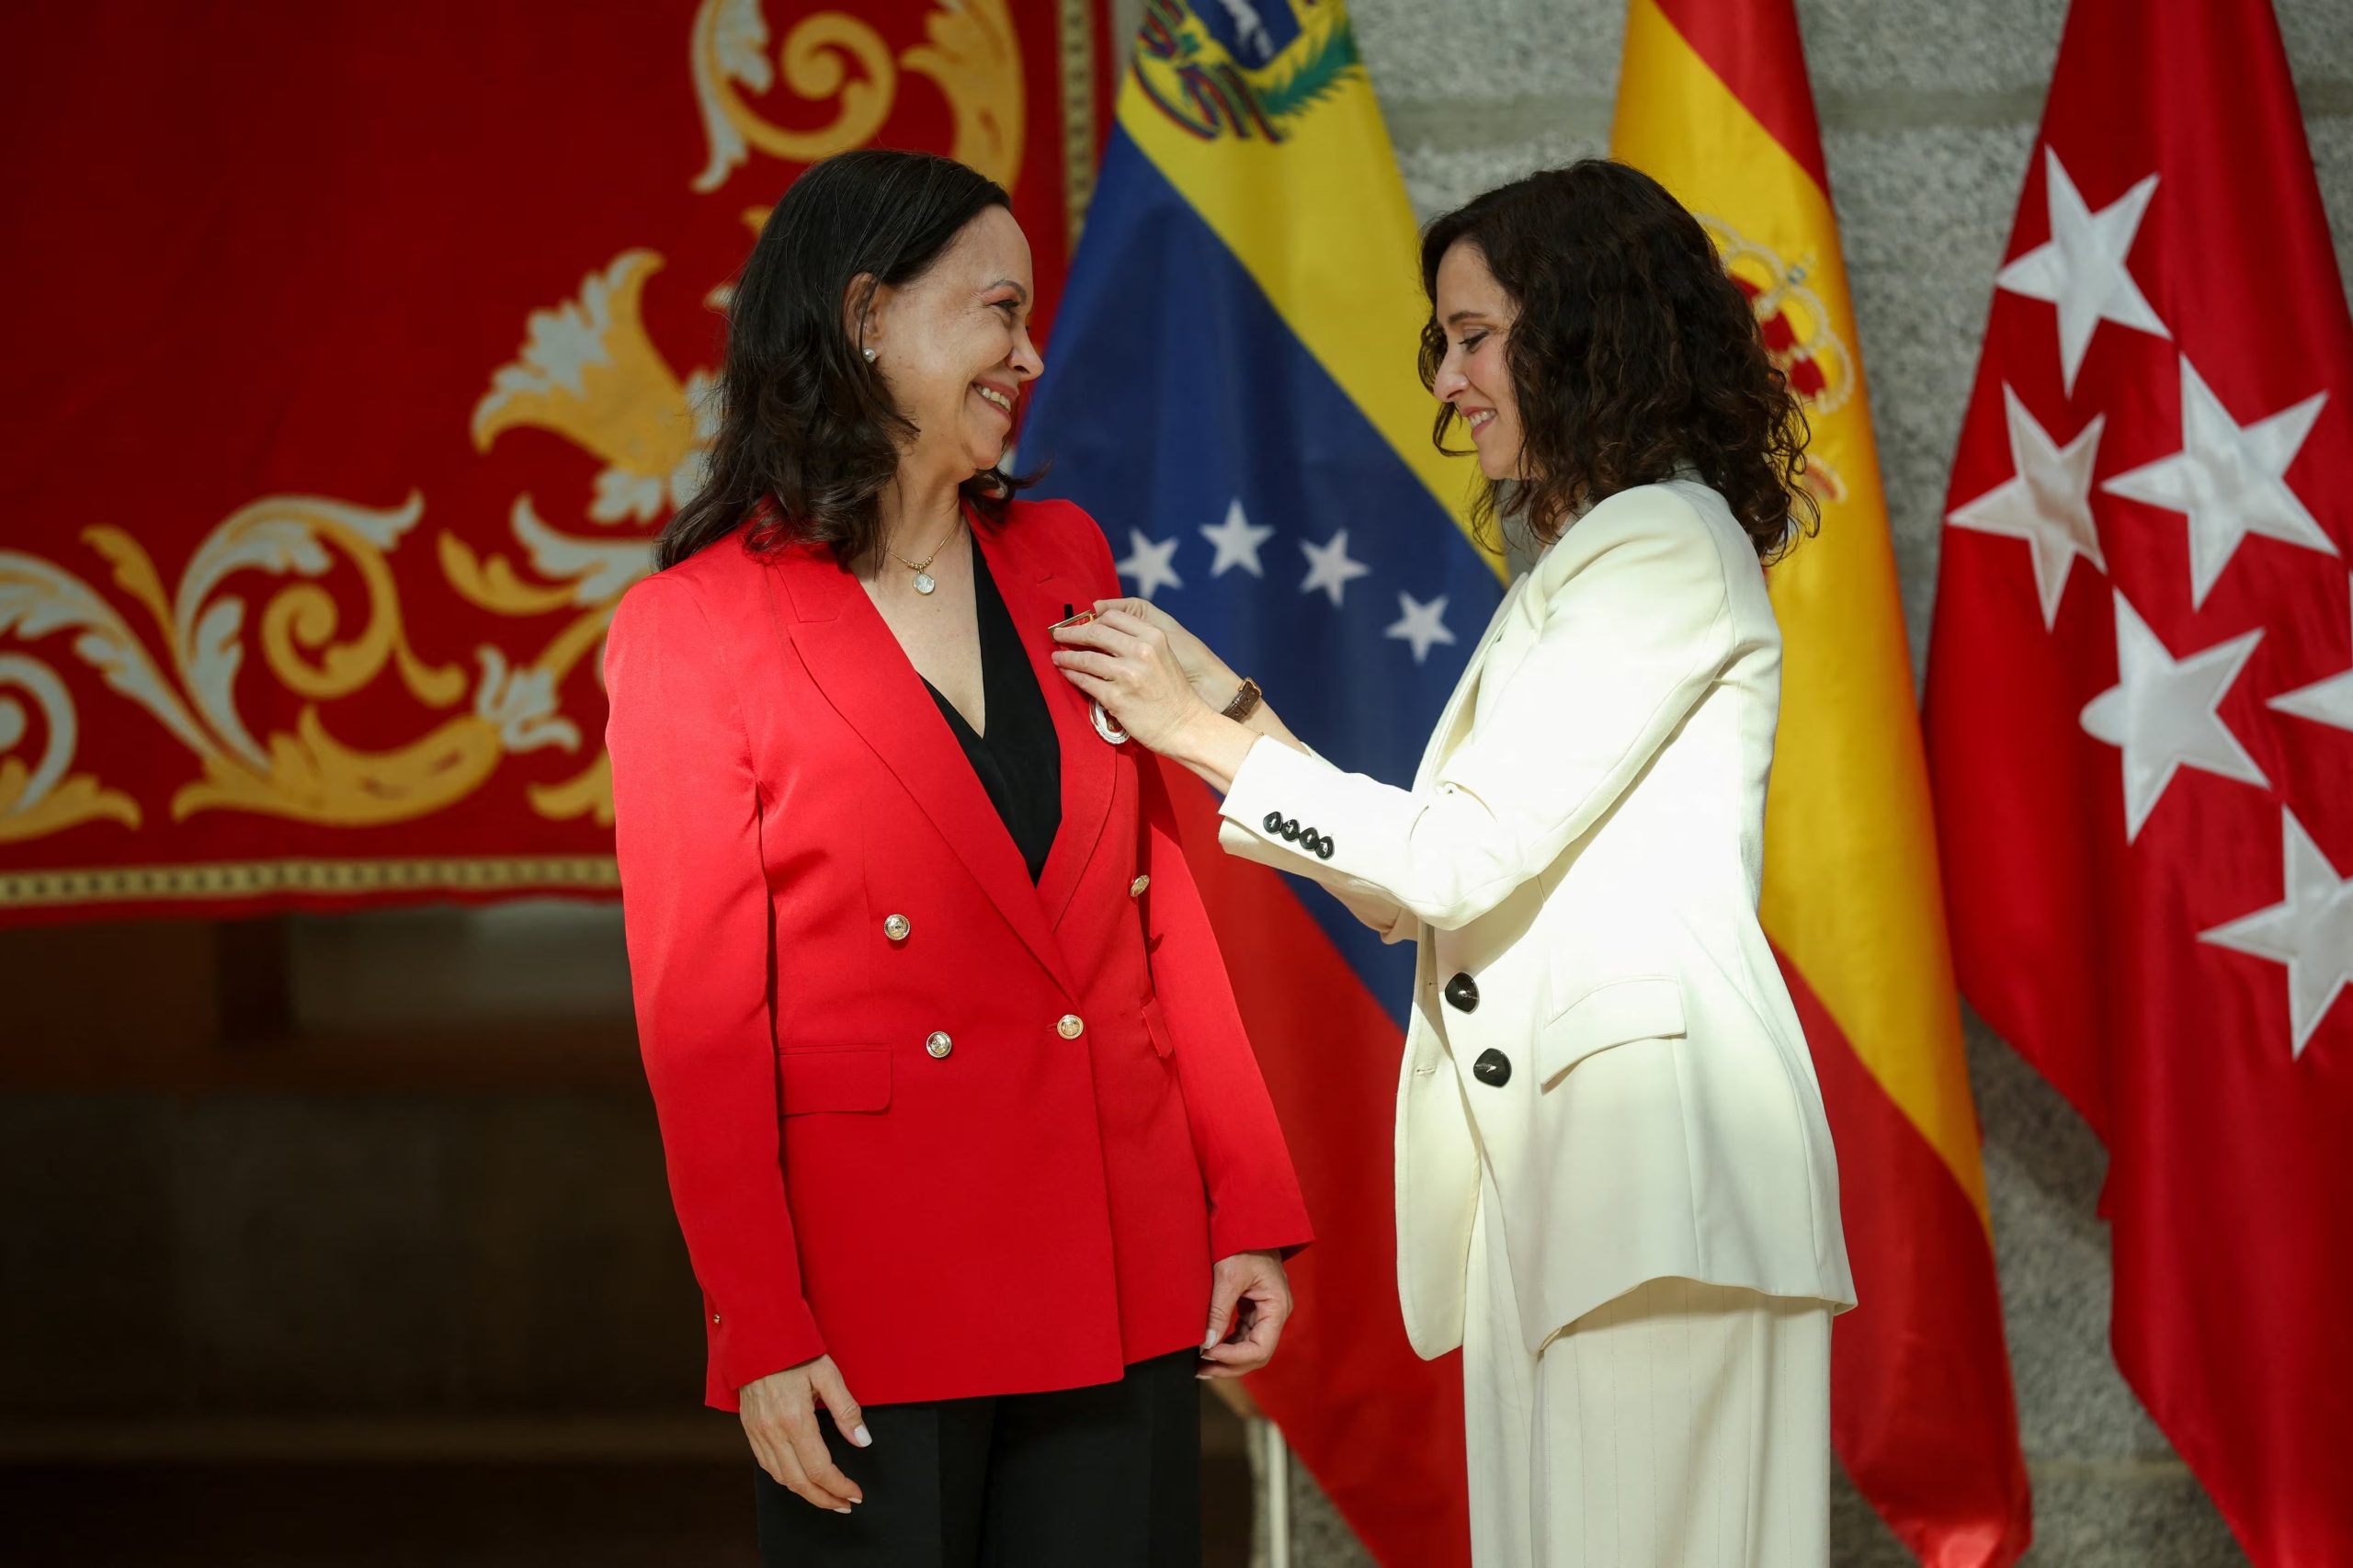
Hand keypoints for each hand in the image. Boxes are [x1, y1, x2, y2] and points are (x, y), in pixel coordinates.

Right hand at [739, 1355, 870, 1512]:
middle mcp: (773, 1432)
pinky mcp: (750, 1430)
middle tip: (845, 1505)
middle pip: (800, 1482)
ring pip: (782, 1478)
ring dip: (806, 1493)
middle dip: (825, 1499)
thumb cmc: (794, 1351)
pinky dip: (786, 1479)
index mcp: (795, 1420)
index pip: (820, 1469)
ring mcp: (758, 1433)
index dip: (840, 1487)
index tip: (856, 1495)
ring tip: (827, 1497)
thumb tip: (862, 1440)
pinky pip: (766, 1465)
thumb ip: (846, 1410)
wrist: (756, 1336)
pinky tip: (800, 1478)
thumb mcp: (827, 1374)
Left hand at [1052, 604, 1219, 753]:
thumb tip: (1103, 634)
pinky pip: (1085, 682)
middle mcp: (1141, 652)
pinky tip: (1066, 673)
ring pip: (1086, 658)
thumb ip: (1138, 642)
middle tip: (1058, 634)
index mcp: (1153, 637)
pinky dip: (1072, 676)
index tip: (1080, 624)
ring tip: (1057, 656)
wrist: (1186, 726)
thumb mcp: (1163, 656)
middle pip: (1095, 633)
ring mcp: (1127, 675)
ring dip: (1066, 656)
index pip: (1113, 617)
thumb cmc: (1173, 693)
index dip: (1092, 619)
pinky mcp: (1116, 698)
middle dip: (1072, 633)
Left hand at [1199, 1250, 1293, 1379]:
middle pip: (1256, 1353)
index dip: (1234, 1358)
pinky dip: (1228, 1344)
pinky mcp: (1255, 1307)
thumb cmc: (1242, 1241)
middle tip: (1200, 1370)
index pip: (1260, 1348)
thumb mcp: (1228, 1276)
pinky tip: (1209, 1348)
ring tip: (1201, 1365)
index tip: (1207, 1355)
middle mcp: (1276, 1312)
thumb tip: (1207, 1344)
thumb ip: (1219, 1311)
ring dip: (1227, 1359)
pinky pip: (1244, 1334)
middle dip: (1229, 1365)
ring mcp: (1266, 1311)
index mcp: (1277, 1306)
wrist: (1246, 1220)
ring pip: (1250, 1347)